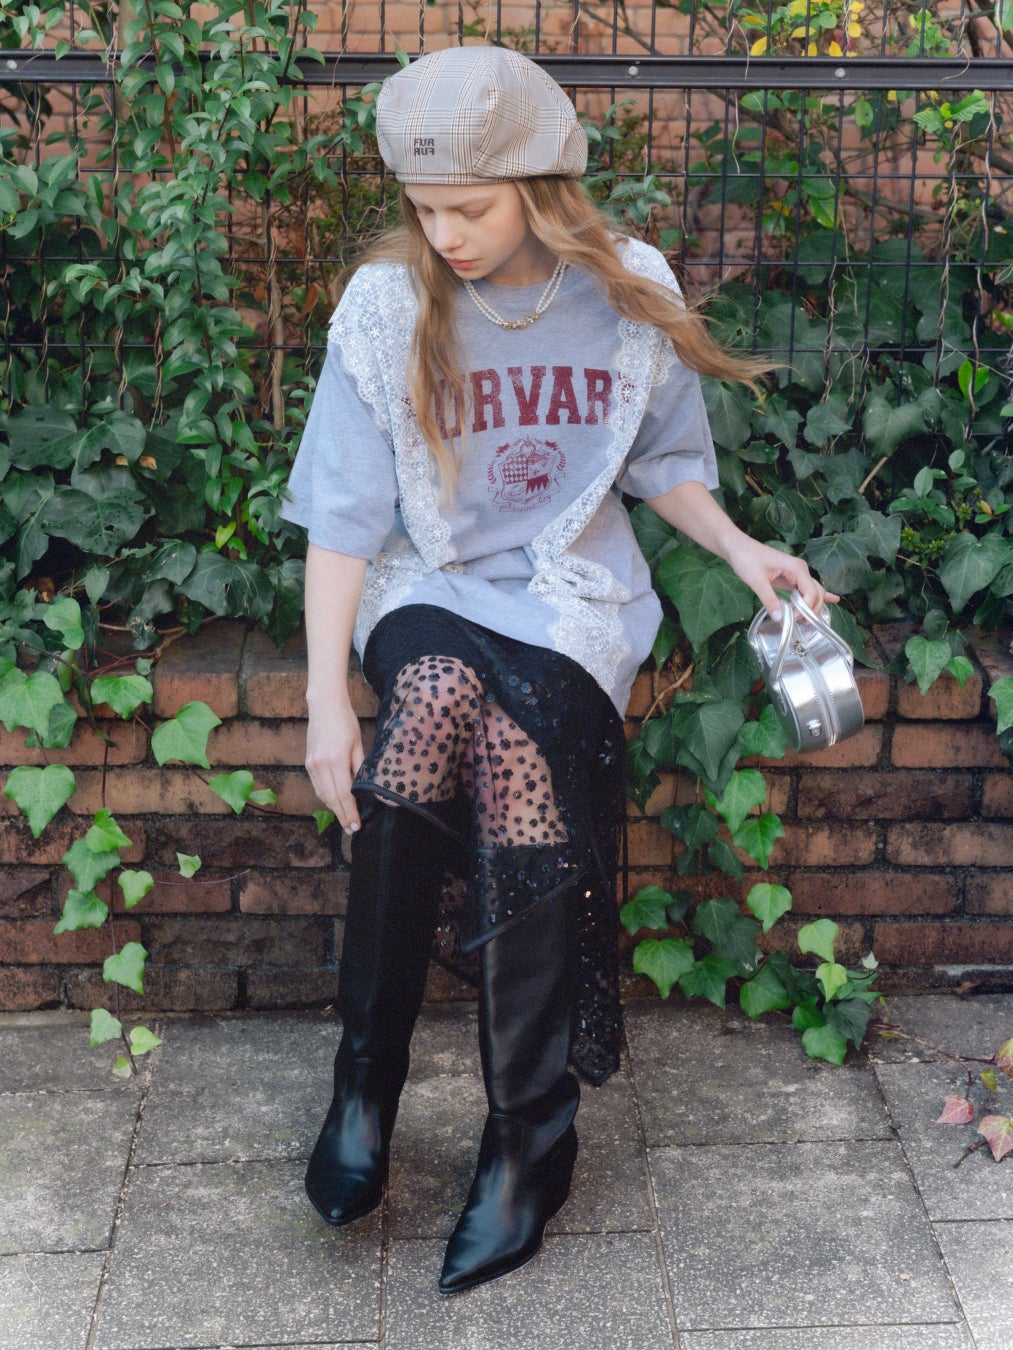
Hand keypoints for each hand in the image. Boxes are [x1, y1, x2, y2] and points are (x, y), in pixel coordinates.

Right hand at [305, 698, 364, 834]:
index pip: (344, 794)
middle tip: (351, 829)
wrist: (324, 705)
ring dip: (334, 809)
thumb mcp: (358, 744)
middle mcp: (320, 765)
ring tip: (345, 820)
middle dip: (342, 816)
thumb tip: (363, 789)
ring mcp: (312, 765)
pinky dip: (326, 797)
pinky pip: (318, 786)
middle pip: (332, 799)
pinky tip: (335, 803)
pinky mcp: (308, 763)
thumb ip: (360, 768)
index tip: (356, 825)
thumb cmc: (346, 722)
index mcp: (336, 760)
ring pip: (323, 795)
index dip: (351, 812)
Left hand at [725, 536, 839, 621]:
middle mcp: (801, 570)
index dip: (805, 609)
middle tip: (800, 623)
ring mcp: (797, 573)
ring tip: (809, 622)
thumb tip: (780, 618)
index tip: (794, 619)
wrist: (738, 548)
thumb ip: (769, 600)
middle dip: (811, 610)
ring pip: (813, 592)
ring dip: (813, 606)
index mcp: (797, 568)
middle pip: (816, 593)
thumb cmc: (747, 559)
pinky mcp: (790, 577)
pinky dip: (818, 595)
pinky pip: (807, 588)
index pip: (811, 593)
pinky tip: (833, 599)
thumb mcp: (757, 581)